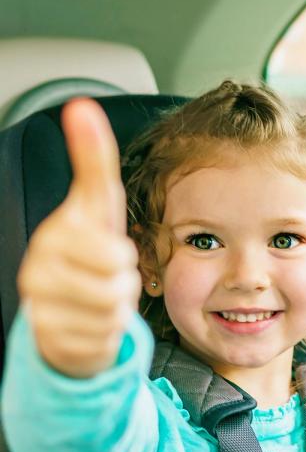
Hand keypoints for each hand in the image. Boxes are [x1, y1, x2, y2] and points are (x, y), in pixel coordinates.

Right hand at [17, 98, 140, 377]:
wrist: (65, 308)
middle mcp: (36, 274)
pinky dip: (106, 338)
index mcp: (52, 237)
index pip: (114, 255)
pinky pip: (103, 343)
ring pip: (112, 317)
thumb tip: (82, 106)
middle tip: (106, 281)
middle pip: (116, 288)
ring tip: (99, 302)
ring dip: (117, 313)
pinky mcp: (51, 345)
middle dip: (123, 287)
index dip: (121, 258)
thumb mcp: (96, 207)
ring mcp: (40, 311)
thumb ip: (93, 160)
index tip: (105, 253)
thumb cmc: (87, 253)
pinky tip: (90, 326)